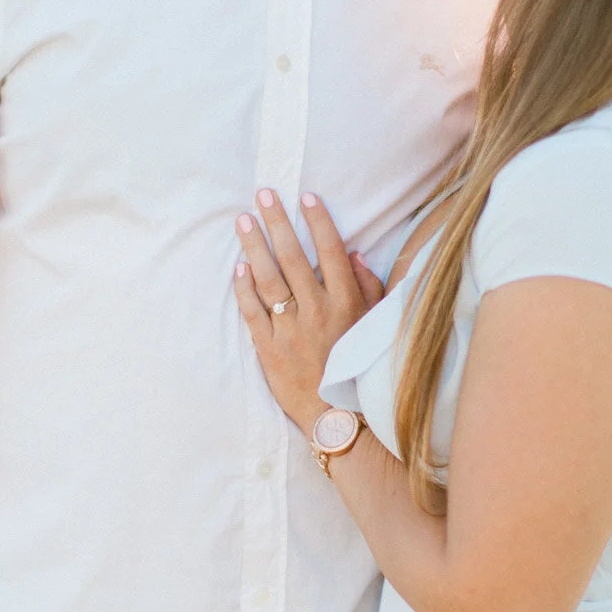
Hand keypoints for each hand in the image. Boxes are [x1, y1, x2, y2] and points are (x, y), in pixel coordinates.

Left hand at [234, 190, 382, 428]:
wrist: (338, 417)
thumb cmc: (358, 369)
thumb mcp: (373, 326)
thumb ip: (367, 288)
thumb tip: (353, 254)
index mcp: (346, 303)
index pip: (331, 252)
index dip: (318, 222)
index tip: (305, 197)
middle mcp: (318, 312)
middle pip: (294, 258)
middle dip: (278, 222)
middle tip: (263, 194)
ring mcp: (291, 330)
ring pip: (269, 280)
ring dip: (254, 247)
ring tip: (243, 221)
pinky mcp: (269, 349)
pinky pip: (253, 313)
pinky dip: (244, 289)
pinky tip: (238, 267)